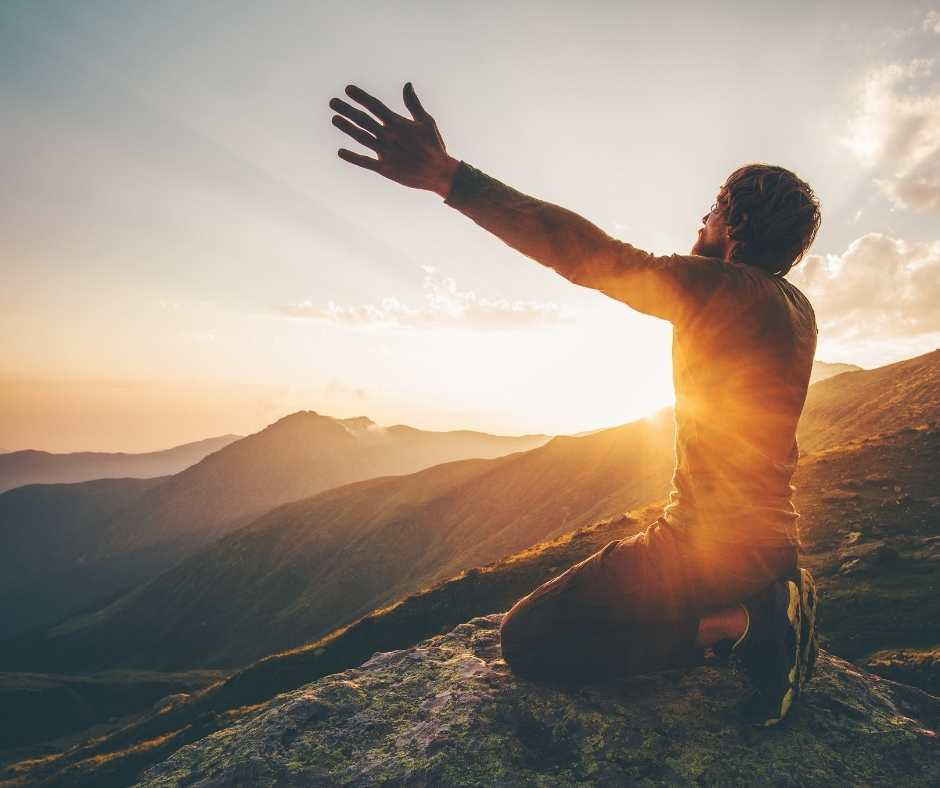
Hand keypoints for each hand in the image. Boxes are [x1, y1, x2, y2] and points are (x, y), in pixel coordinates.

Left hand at [329, 82, 458, 197]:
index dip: (361, 97)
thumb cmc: (434, 146)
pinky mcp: (386, 168)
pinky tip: (340, 152)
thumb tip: (406, 84)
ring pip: (362, 137)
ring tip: (334, 119)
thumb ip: (413, 104)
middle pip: (364, 120)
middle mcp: (390, 136)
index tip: (347, 89)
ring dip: (347, 128)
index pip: (375, 106)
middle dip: (347, 110)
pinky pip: (365, 162)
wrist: (439, 172)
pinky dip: (352, 157)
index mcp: (398, 124)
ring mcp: (386, 153)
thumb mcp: (426, 121)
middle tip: (333, 102)